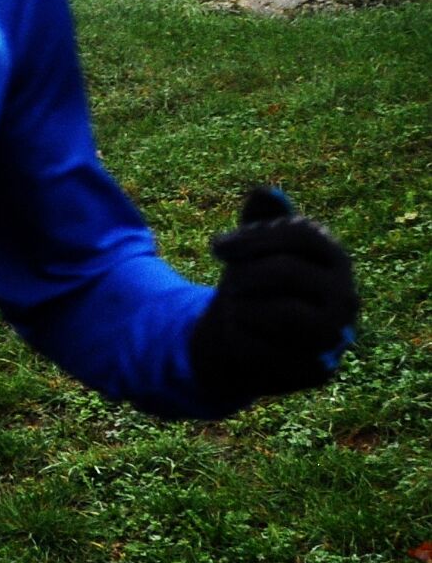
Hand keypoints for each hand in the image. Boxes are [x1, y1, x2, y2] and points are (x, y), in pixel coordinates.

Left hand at [192, 186, 357, 402]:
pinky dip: (242, 341)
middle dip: (244, 274)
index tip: (216, 247)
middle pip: (287, 271)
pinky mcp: (319, 369)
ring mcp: (337, 335)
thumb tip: (266, 193)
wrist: (251, 335)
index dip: (253, 237)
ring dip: (244, 308)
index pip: (301, 234)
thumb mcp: (252, 247)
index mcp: (334, 257)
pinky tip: (237, 335)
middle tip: (228, 284)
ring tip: (236, 308)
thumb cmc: (254, 281)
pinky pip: (274, 355)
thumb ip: (259, 219)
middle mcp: (346, 295)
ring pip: (286, 315)